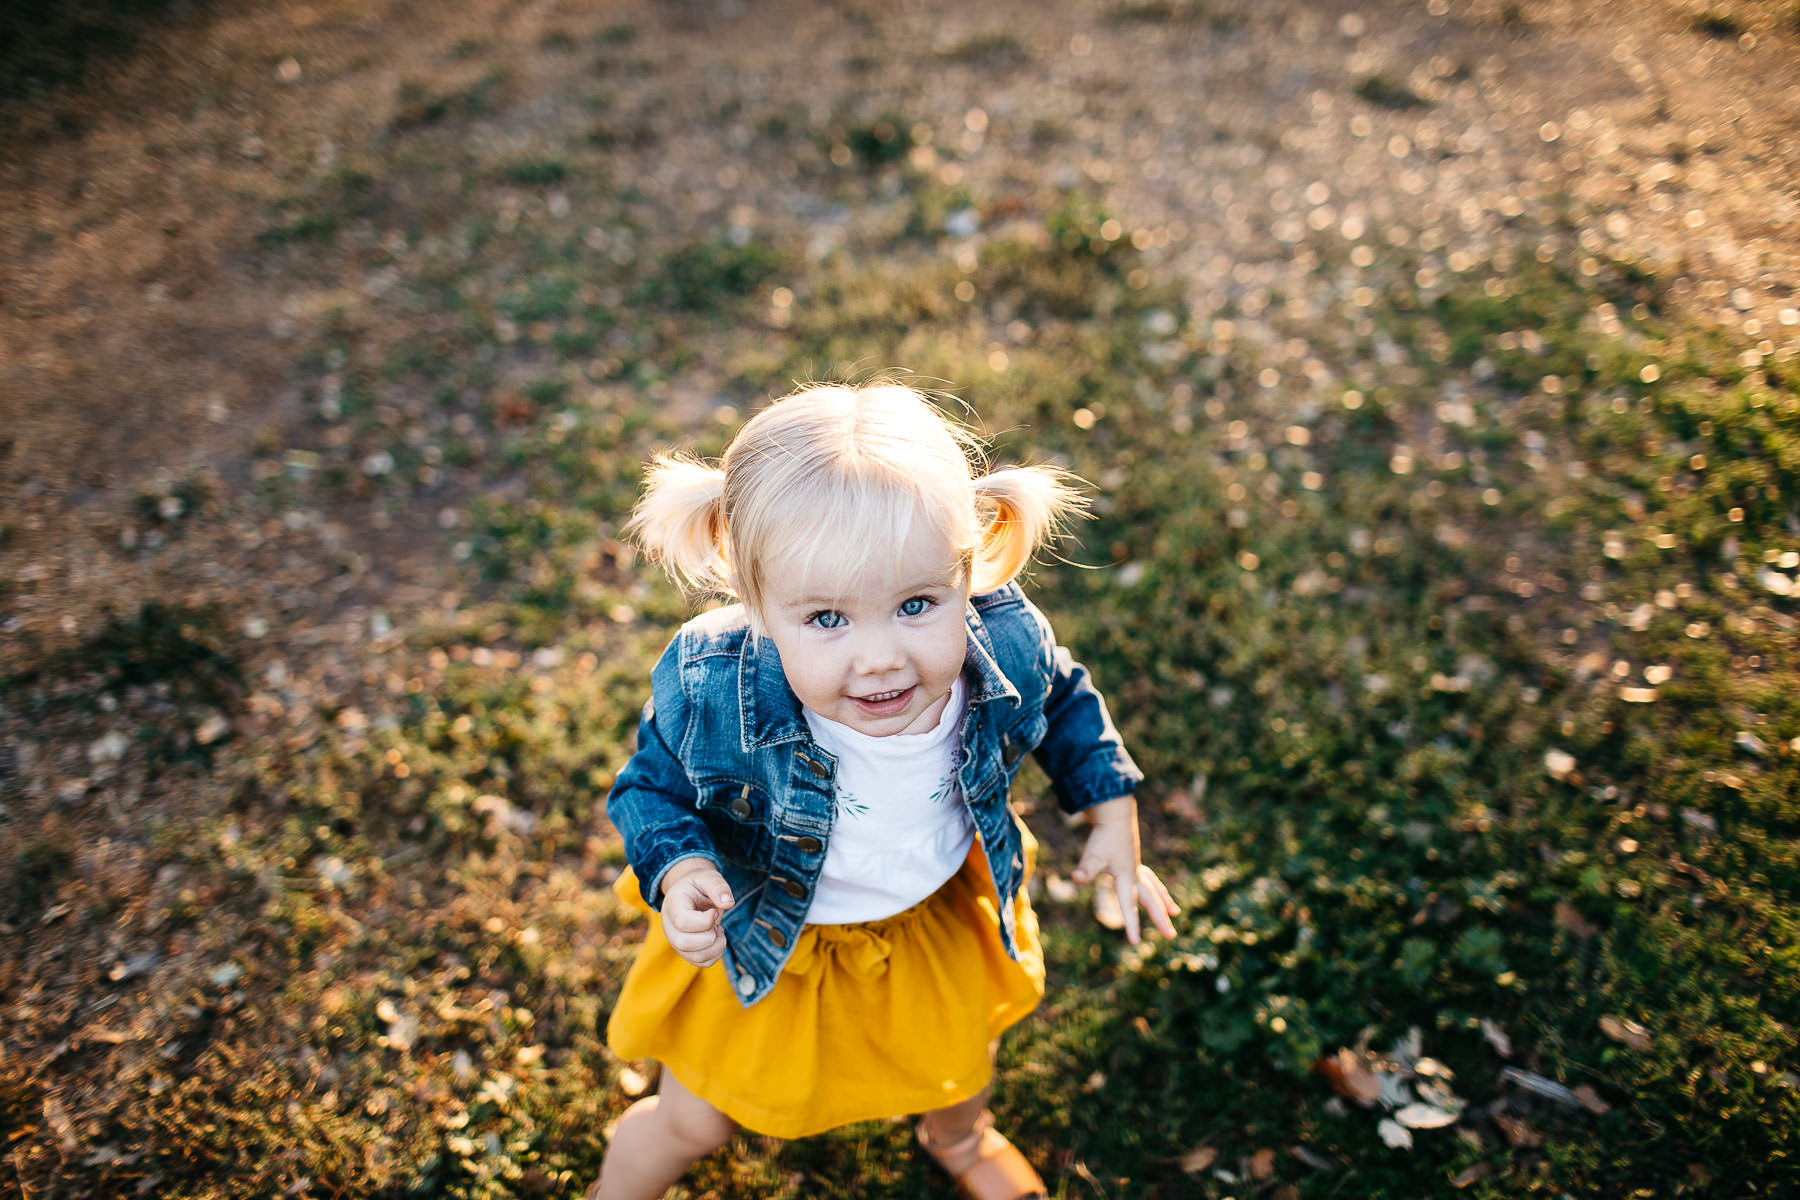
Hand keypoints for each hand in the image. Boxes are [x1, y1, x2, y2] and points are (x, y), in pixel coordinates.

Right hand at [659, 858, 733, 967]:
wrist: (690, 893)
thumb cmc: (699, 885)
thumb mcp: (708, 877)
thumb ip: (718, 887)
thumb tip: (728, 903)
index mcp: (673, 905)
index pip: (682, 922)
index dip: (704, 921)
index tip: (713, 912)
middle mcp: (670, 926)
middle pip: (684, 943)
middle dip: (709, 936)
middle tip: (716, 923)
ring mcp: (676, 941)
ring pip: (695, 957)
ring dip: (716, 946)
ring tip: (718, 930)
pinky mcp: (686, 952)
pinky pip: (702, 962)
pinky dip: (716, 954)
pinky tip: (717, 938)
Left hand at [1070, 795, 1178, 944]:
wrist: (1114, 813)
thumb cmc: (1102, 836)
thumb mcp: (1092, 855)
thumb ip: (1086, 868)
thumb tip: (1076, 878)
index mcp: (1125, 877)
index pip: (1128, 905)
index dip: (1131, 924)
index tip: (1135, 942)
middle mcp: (1134, 875)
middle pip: (1150, 900)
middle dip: (1160, 918)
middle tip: (1172, 936)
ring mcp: (1136, 867)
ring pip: (1154, 888)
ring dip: (1163, 901)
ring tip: (1175, 912)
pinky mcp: (1133, 861)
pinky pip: (1150, 879)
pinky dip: (1156, 888)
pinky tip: (1159, 893)